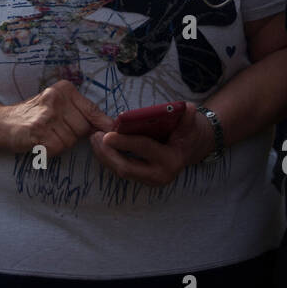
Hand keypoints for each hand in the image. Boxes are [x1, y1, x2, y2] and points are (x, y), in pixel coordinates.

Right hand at [0, 80, 112, 158]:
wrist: (2, 123)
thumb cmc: (34, 116)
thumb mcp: (58, 106)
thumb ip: (82, 113)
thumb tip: (111, 127)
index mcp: (64, 89)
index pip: (93, 110)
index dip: (102, 125)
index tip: (110, 133)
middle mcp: (56, 98)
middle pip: (83, 128)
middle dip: (74, 135)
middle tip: (55, 131)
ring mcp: (46, 115)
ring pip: (71, 141)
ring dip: (60, 144)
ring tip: (45, 136)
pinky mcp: (38, 131)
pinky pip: (58, 149)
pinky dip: (50, 151)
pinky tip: (39, 143)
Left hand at [88, 102, 212, 186]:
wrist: (192, 148)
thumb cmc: (188, 132)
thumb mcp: (190, 124)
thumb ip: (188, 117)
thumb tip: (188, 107)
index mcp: (171, 160)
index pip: (143, 149)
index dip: (124, 142)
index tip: (107, 135)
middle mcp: (160, 175)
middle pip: (126, 167)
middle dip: (107, 153)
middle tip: (95, 136)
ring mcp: (150, 180)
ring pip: (121, 171)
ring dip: (105, 156)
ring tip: (94, 138)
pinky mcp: (142, 178)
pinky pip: (122, 170)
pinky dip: (109, 158)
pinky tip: (100, 146)